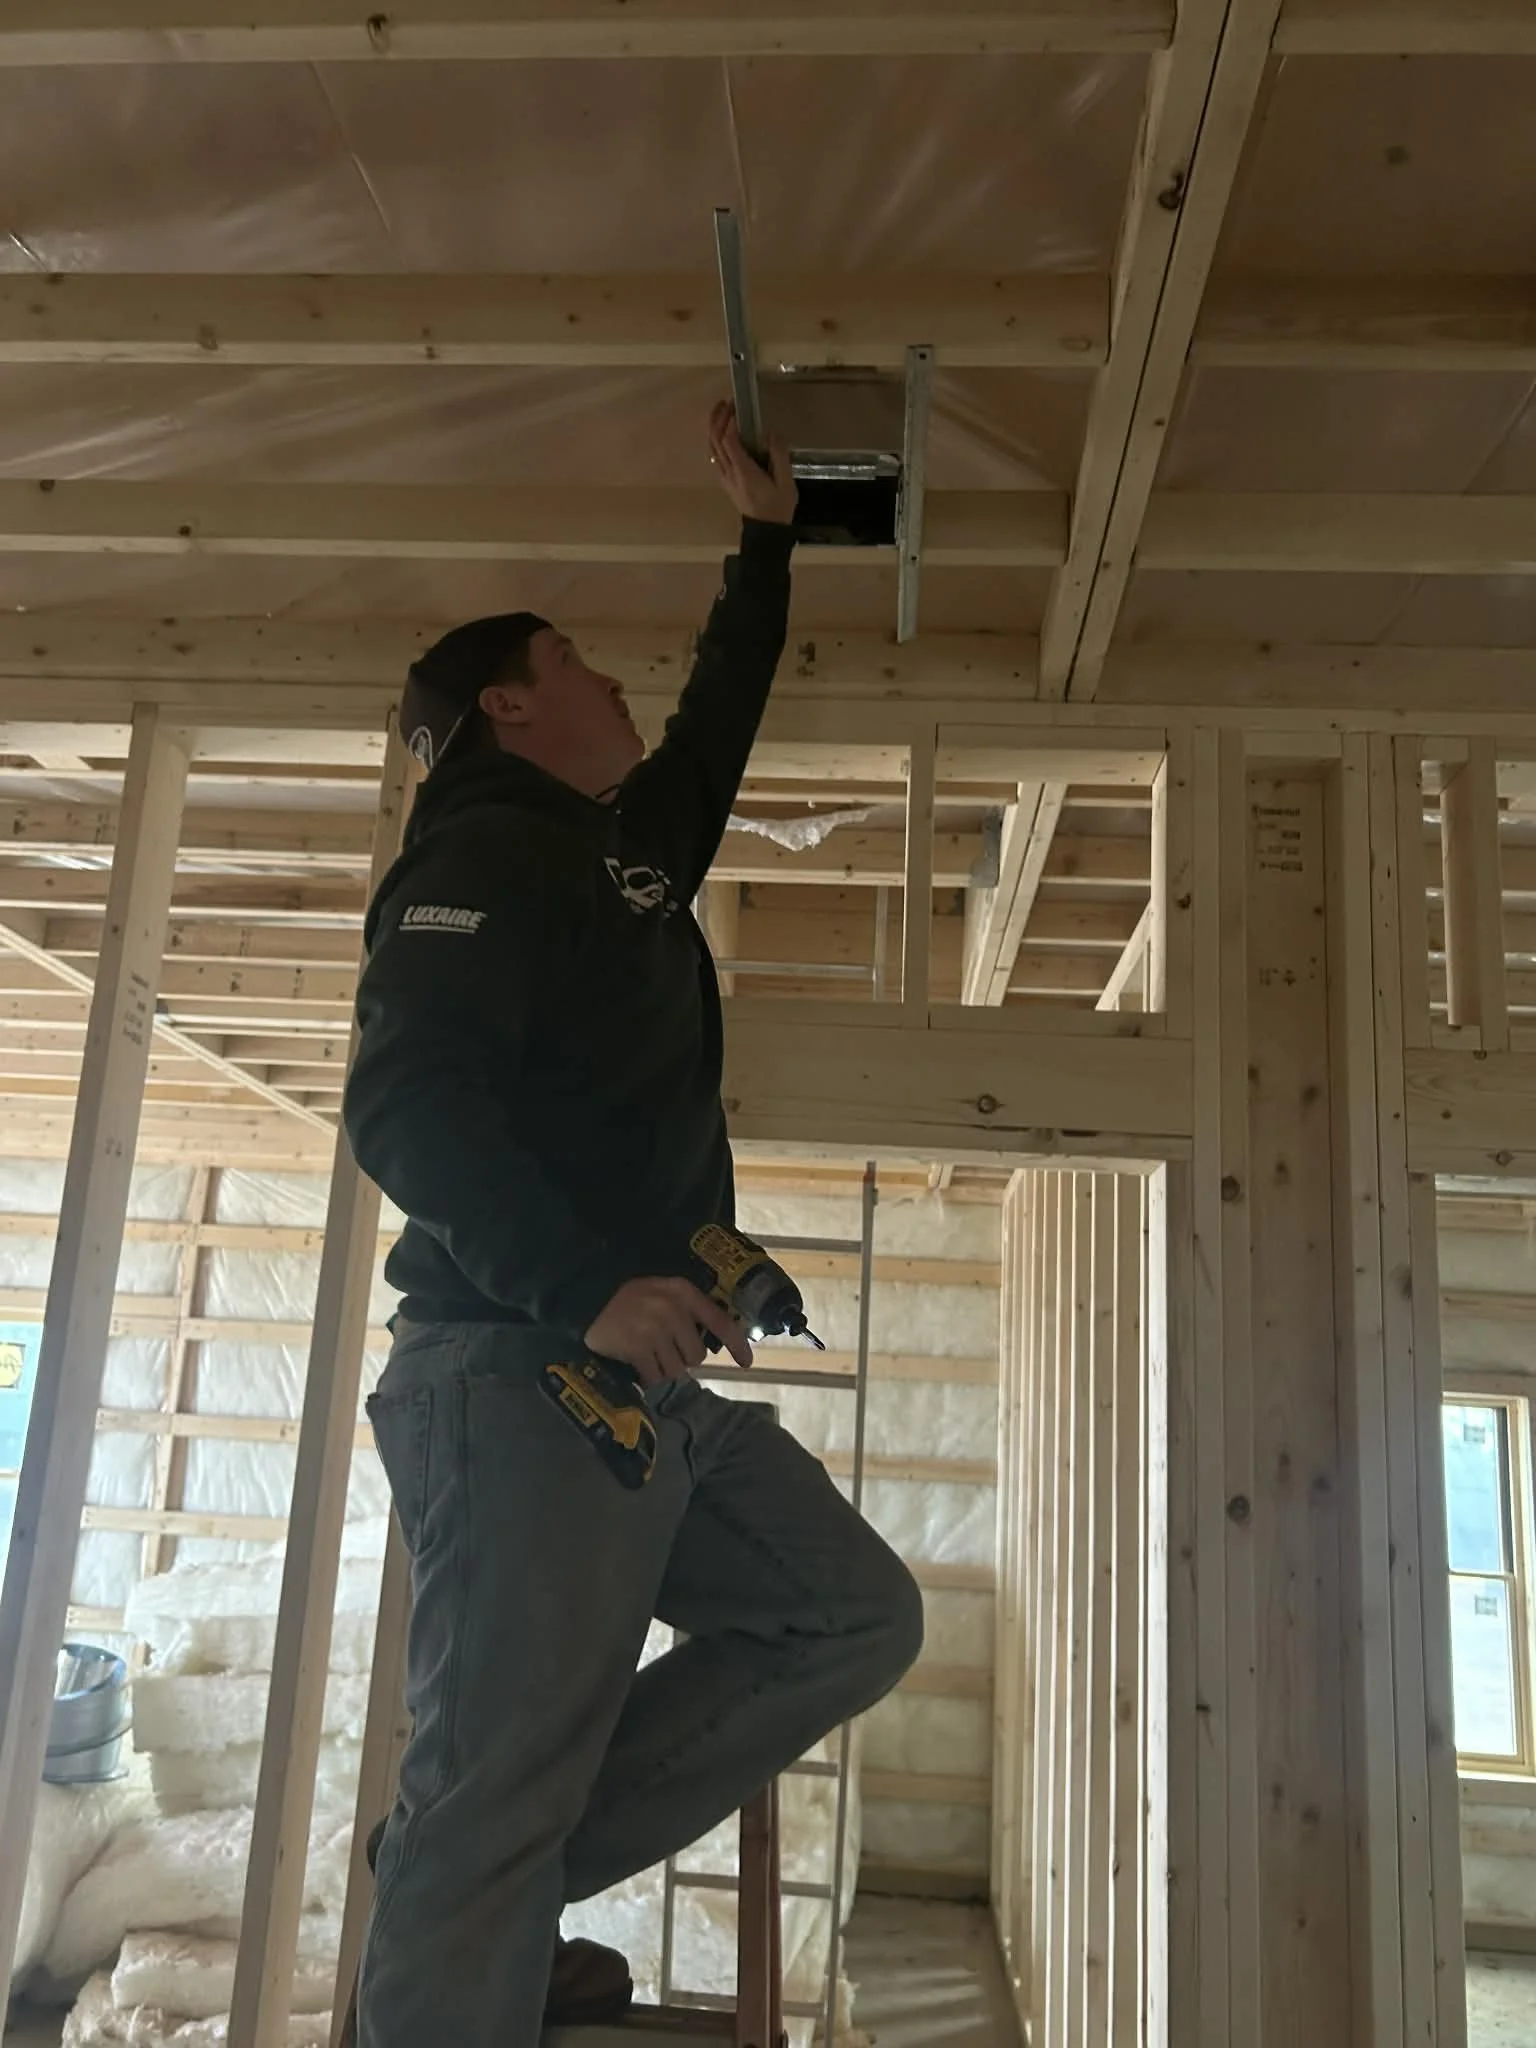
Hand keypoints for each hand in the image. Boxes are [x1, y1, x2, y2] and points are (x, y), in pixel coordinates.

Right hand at [586, 1275, 753, 1385]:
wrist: (588, 1299)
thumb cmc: (629, 1298)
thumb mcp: (661, 1292)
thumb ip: (686, 1311)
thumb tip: (709, 1342)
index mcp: (683, 1292)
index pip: (720, 1320)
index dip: (737, 1344)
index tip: (747, 1363)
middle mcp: (673, 1309)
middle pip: (696, 1354)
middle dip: (682, 1358)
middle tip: (662, 1350)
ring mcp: (655, 1329)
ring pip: (677, 1369)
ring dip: (663, 1369)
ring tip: (646, 1355)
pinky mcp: (637, 1348)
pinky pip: (655, 1377)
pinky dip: (648, 1377)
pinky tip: (637, 1366)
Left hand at [709, 400, 796, 526]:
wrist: (765, 532)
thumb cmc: (777, 508)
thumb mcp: (785, 482)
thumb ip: (778, 456)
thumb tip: (770, 433)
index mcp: (743, 471)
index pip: (728, 441)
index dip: (729, 421)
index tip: (736, 407)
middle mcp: (729, 472)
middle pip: (715, 441)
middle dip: (717, 419)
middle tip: (725, 403)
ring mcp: (725, 477)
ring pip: (712, 448)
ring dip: (713, 428)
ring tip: (720, 412)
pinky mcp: (726, 481)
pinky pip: (715, 456)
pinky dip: (715, 440)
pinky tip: (723, 433)